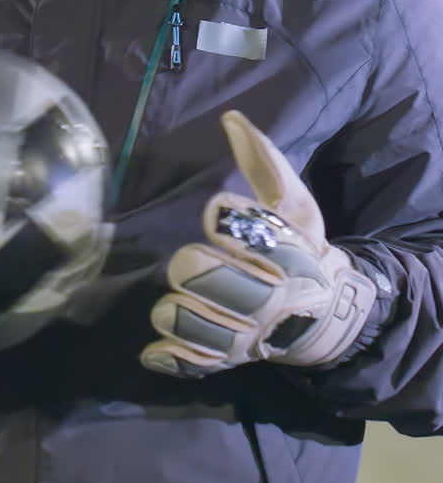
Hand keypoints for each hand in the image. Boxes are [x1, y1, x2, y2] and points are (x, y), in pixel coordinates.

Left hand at [140, 111, 376, 377]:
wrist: (324, 317)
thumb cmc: (301, 250)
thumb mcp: (293, 207)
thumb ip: (264, 164)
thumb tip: (231, 118)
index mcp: (293, 257)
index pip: (262, 240)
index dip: (234, 226)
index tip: (216, 212)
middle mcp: (274, 301)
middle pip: (226, 287)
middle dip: (201, 271)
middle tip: (188, 261)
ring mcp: (251, 336)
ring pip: (205, 329)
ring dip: (181, 315)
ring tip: (172, 303)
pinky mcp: (230, 362)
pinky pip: (197, 364)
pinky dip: (174, 357)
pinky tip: (157, 348)